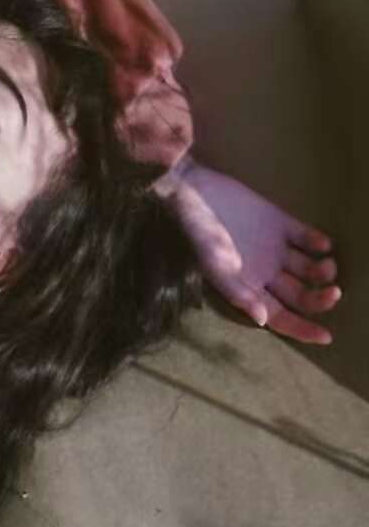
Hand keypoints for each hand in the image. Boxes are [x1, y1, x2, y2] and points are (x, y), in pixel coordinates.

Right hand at [160, 159, 341, 344]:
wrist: (192, 189)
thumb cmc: (197, 231)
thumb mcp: (214, 264)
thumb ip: (237, 291)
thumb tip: (264, 320)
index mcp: (247, 287)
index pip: (279, 316)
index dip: (302, 329)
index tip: (326, 337)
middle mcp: (263, 272)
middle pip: (299, 295)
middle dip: (319, 299)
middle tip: (334, 292)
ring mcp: (272, 248)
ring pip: (308, 269)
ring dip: (322, 271)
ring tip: (326, 265)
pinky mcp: (278, 223)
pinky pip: (306, 238)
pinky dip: (318, 243)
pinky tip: (320, 244)